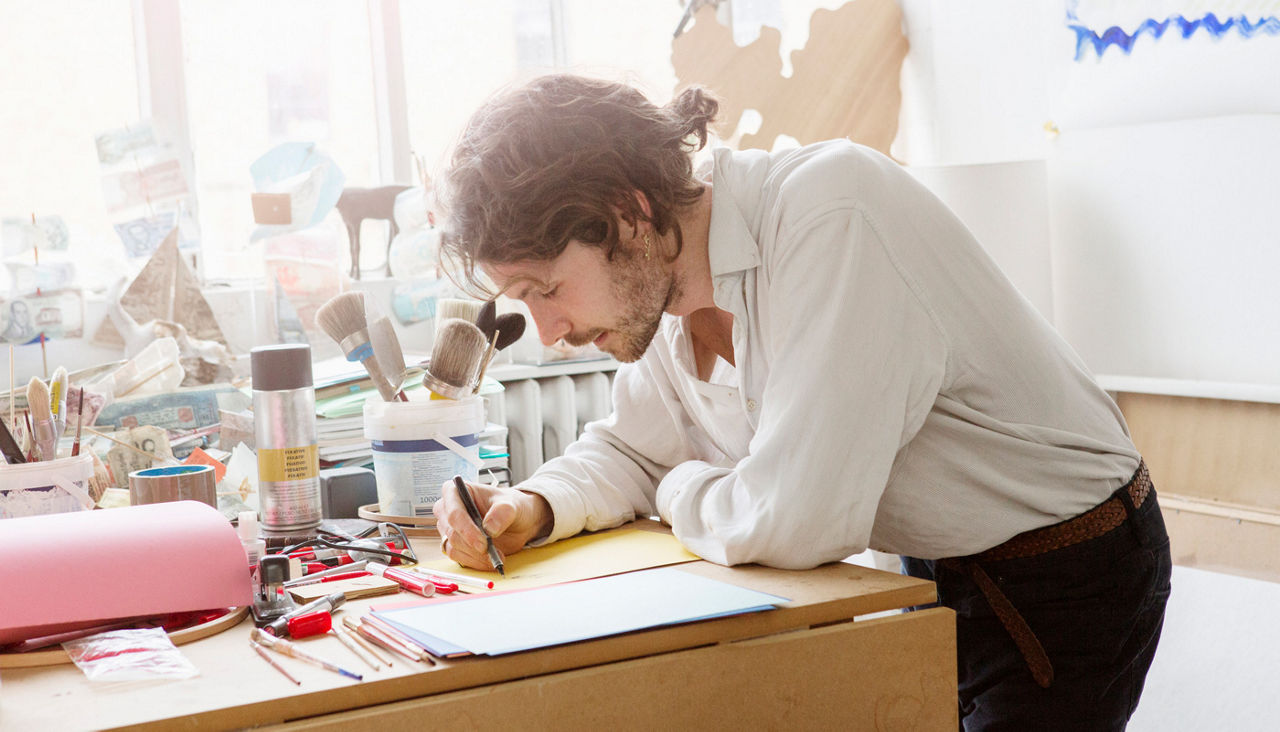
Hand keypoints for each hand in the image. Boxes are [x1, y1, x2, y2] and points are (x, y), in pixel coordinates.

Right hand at [433, 480, 552, 570]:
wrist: (516, 522)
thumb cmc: (511, 507)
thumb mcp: (513, 505)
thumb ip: (503, 512)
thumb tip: (490, 528)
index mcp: (456, 491)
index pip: (454, 511)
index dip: (466, 529)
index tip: (483, 542)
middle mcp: (447, 509)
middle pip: (452, 532)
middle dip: (473, 545)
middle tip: (492, 552)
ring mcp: (449, 528)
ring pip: (454, 547)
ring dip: (476, 556)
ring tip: (497, 556)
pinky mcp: (454, 544)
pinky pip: (458, 557)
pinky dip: (475, 562)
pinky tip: (489, 561)